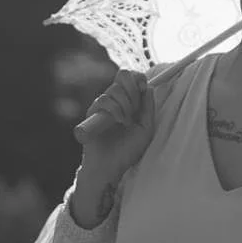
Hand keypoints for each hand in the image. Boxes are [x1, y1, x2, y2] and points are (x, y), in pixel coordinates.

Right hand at [75, 68, 156, 183]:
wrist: (110, 166)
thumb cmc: (127, 151)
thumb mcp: (146, 129)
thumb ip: (148, 109)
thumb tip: (148, 87)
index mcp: (129, 101)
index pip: (131, 77)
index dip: (138, 77)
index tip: (144, 87)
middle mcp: (115, 100)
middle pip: (123, 75)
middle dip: (133, 89)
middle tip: (135, 108)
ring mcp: (103, 106)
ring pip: (115, 89)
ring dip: (126, 104)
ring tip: (127, 122)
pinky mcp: (92, 113)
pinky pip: (104, 100)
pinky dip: (116, 110)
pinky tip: (120, 122)